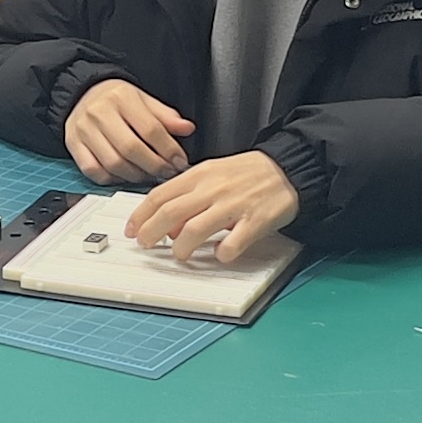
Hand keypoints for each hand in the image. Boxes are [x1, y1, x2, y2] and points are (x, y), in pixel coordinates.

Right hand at [64, 78, 193, 182]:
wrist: (83, 93)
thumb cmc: (116, 99)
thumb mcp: (144, 99)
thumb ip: (165, 116)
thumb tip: (187, 129)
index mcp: (121, 97)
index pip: (150, 129)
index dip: (169, 149)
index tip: (180, 161)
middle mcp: (99, 112)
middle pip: (131, 149)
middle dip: (154, 166)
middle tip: (167, 172)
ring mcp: (83, 130)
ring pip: (113, 163)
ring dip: (135, 175)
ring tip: (148, 174)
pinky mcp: (73, 144)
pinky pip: (93, 171)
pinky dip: (111, 179)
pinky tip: (124, 175)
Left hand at [127, 151, 298, 265]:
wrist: (288, 167)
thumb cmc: (248, 173)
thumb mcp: (212, 174)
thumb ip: (188, 196)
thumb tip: (167, 226)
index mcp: (200, 175)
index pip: (160, 195)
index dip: (140, 216)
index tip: (132, 230)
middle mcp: (213, 189)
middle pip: (170, 213)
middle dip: (151, 232)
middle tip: (146, 245)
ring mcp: (234, 205)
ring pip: (194, 230)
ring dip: (181, 248)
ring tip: (181, 254)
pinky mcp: (255, 221)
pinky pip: (232, 245)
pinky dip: (222, 254)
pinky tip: (221, 254)